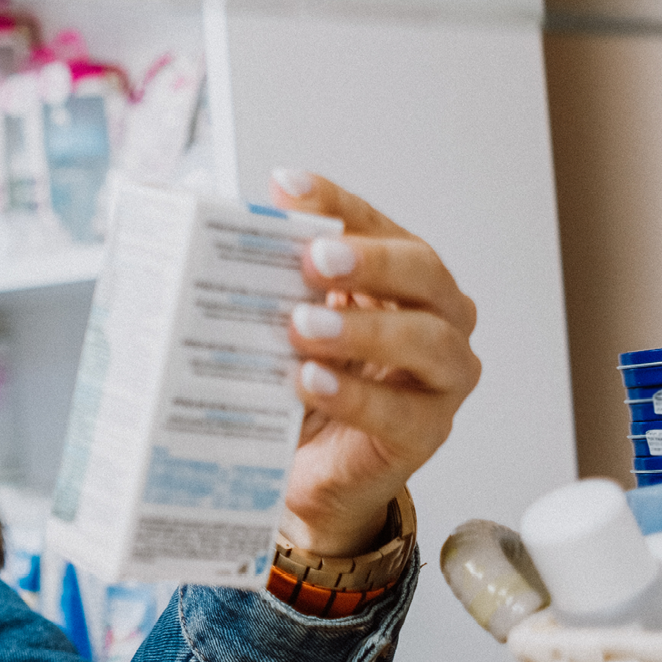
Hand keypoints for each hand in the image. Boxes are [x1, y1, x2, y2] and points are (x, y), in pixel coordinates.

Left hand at [271, 170, 481, 555]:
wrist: (309, 473)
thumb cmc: (302, 389)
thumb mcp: (282, 327)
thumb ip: (271, 281)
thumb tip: (220, 231)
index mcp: (400, 279)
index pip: (375, 225)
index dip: (336, 204)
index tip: (287, 188)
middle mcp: (437, 317)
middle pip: (422, 272)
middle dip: (368, 260)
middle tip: (314, 259)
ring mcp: (441, 376)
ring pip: (425, 340)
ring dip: (362, 329)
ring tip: (303, 327)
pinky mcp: (427, 431)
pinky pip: (401, 411)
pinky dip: (355, 395)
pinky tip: (310, 382)